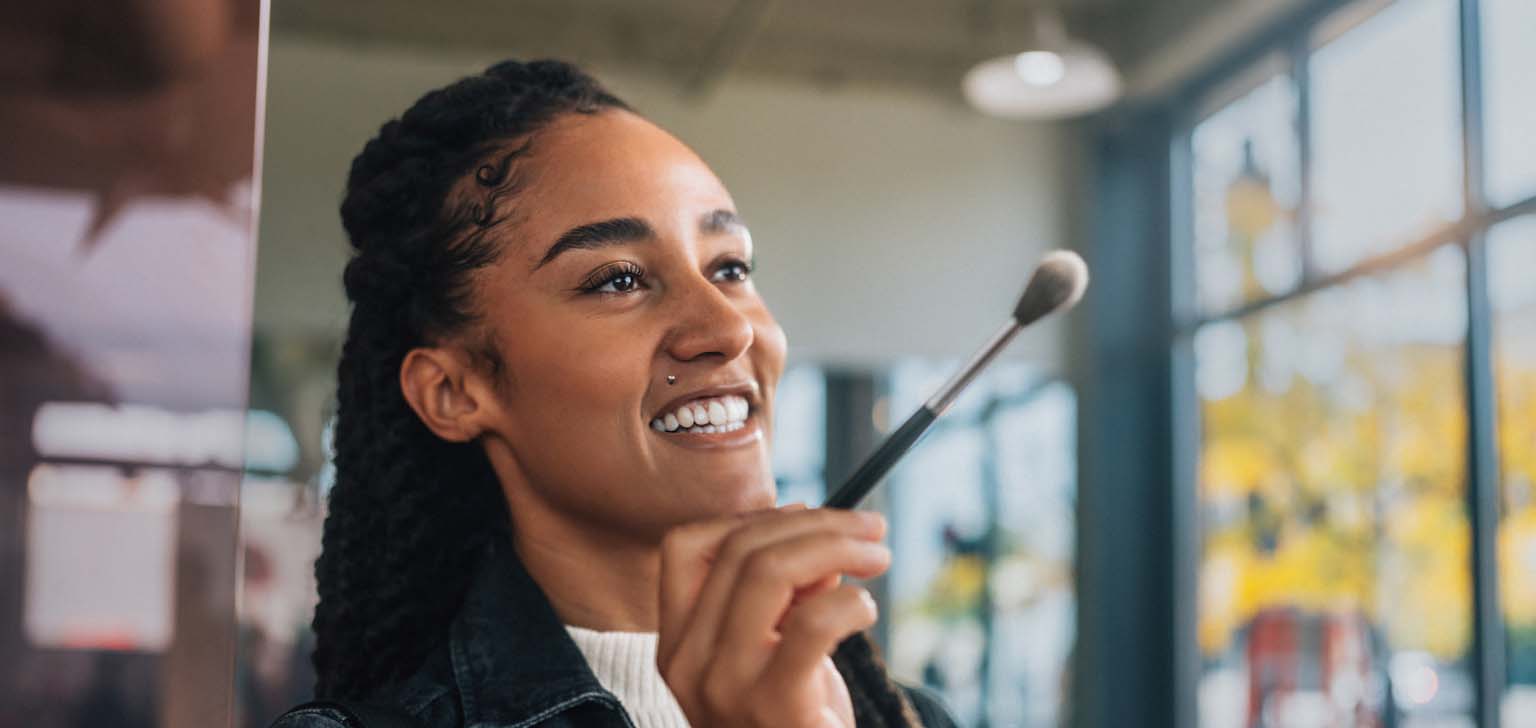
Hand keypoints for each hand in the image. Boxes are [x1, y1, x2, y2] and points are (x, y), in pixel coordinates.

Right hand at [656, 505, 890, 727]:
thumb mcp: (771, 657)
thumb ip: (783, 598)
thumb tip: (817, 537)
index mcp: (676, 644)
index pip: (684, 547)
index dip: (747, 518)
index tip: (803, 514)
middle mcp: (688, 662)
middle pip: (741, 549)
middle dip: (816, 523)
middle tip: (870, 528)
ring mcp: (725, 685)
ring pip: (771, 571)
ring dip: (837, 546)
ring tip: (879, 556)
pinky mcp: (775, 706)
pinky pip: (814, 623)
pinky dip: (851, 601)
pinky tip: (867, 610)